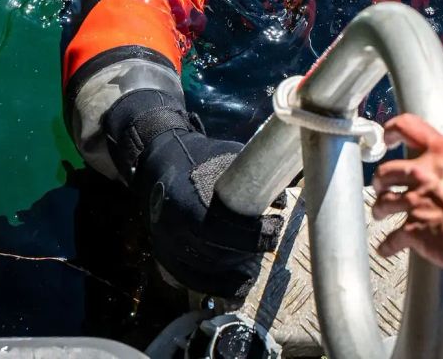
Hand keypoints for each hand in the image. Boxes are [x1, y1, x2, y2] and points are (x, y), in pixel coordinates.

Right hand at [138, 126, 281, 298]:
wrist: (161, 163)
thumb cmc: (198, 158)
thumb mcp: (224, 157)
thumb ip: (250, 177)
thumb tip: (281, 202)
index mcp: (184, 202)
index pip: (219, 230)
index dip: (250, 235)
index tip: (274, 228)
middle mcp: (171, 228)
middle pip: (214, 254)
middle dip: (247, 251)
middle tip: (270, 241)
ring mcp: (165, 245)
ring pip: (204, 270)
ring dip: (234, 271)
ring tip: (257, 263)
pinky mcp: (164, 255)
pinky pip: (192, 280)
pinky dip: (216, 286)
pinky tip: (238, 286)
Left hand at [372, 114, 442, 268]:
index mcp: (442, 152)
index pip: (408, 128)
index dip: (393, 130)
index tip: (387, 136)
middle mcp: (422, 173)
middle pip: (386, 171)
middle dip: (381, 180)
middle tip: (381, 186)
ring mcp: (414, 201)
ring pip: (383, 202)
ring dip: (380, 209)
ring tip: (380, 214)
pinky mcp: (412, 230)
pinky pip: (392, 238)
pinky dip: (387, 246)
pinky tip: (386, 249)